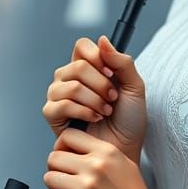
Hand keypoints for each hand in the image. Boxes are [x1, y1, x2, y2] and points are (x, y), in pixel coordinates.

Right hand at [42, 35, 147, 165]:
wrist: (125, 148)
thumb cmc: (129, 120)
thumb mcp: (134, 87)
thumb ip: (122, 62)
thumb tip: (103, 40)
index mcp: (88, 68)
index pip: (82, 46)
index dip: (98, 57)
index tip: (113, 74)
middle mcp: (69, 78)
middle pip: (77, 66)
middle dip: (101, 84)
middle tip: (112, 98)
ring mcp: (58, 96)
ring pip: (70, 85)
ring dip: (94, 100)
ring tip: (105, 111)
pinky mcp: (53, 115)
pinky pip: (62, 104)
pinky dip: (83, 111)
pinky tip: (94, 118)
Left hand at [44, 126, 160, 188]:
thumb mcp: (123, 163)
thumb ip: (100, 154)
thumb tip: (75, 151)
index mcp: (106, 152)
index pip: (68, 135)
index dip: (62, 146)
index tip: (65, 155)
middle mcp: (95, 166)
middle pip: (54, 157)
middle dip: (56, 169)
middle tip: (65, 178)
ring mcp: (86, 186)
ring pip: (50, 178)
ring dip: (56, 187)